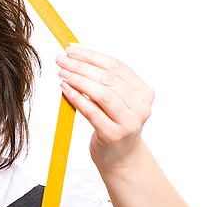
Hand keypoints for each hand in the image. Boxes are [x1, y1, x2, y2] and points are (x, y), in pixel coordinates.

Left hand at [56, 44, 153, 171]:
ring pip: (102, 94)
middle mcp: (141, 107)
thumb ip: (105, 81)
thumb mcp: (117, 100)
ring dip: (78, 80)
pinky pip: (92, 112)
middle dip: (82, 66)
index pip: (117, 67)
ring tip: (62, 73)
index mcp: (144, 93)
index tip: (72, 49)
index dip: (93, 55)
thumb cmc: (114, 124)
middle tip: (62, 59)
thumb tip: (76, 55)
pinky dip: (76, 98)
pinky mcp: (114, 135)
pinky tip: (65, 89)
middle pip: (109, 79)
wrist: (120, 158)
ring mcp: (129, 122)